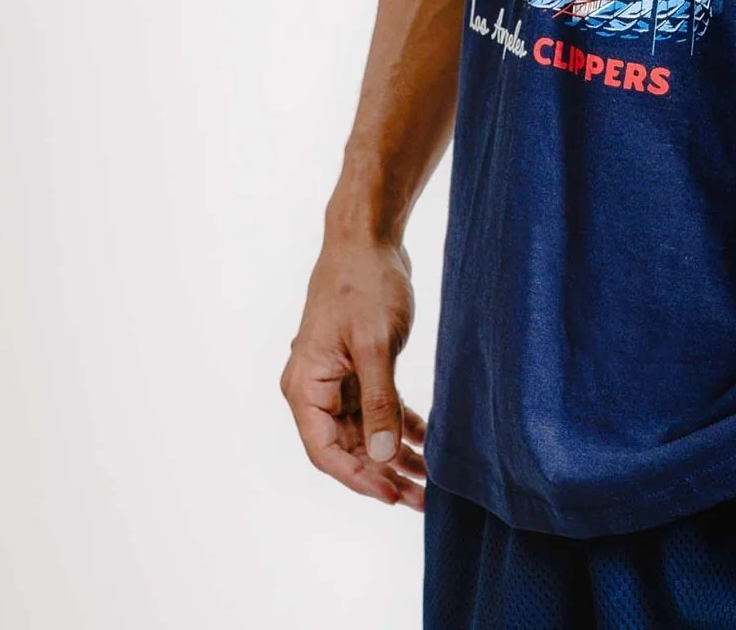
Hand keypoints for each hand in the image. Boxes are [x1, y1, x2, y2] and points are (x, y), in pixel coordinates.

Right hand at [281, 235, 426, 508]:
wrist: (368, 237)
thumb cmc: (363, 282)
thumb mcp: (375, 344)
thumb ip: (379, 401)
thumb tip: (381, 456)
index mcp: (305, 387)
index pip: (326, 452)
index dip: (359, 478)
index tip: (393, 496)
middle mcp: (315, 389)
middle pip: (347, 447)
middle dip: (382, 473)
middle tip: (422, 498)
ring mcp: (337, 379)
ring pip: (365, 432)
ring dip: (394, 454)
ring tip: (430, 481)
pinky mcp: (359, 367)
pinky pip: (377, 407)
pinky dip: (400, 424)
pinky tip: (426, 440)